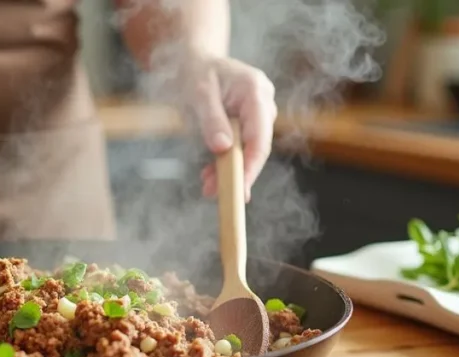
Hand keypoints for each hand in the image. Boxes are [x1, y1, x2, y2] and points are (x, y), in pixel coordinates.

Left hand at [190, 55, 277, 200]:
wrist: (195, 62)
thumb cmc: (196, 71)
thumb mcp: (198, 93)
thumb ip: (211, 119)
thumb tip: (223, 148)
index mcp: (255, 91)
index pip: (260, 136)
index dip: (251, 165)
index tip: (238, 188)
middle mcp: (263, 103)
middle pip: (256, 147)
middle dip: (236, 172)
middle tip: (212, 192)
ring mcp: (258, 115)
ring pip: (247, 151)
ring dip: (228, 170)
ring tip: (207, 186)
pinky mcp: (248, 124)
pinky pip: (240, 148)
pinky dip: (224, 162)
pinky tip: (210, 174)